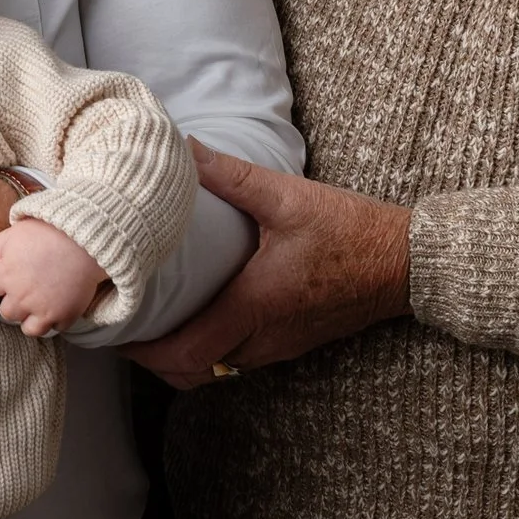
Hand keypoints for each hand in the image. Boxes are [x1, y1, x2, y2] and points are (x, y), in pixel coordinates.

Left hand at [0, 217, 103, 337]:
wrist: (85, 242)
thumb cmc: (50, 232)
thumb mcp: (16, 231)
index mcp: (6, 274)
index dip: (0, 279)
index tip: (11, 273)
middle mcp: (21, 297)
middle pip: (7, 312)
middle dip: (15, 301)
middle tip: (28, 289)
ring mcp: (43, 310)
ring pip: (28, 328)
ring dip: (32, 317)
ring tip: (41, 303)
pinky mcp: (65, 316)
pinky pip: (55, 328)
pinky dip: (56, 320)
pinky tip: (59, 304)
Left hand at [123, 145, 411, 388]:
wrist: (408, 264)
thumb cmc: (352, 231)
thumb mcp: (289, 197)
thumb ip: (232, 175)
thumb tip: (183, 147)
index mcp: (254, 306)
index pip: (183, 353)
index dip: (140, 351)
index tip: (110, 329)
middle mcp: (262, 338)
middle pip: (190, 371)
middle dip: (149, 354)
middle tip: (119, 320)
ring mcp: (279, 346)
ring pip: (213, 368)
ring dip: (178, 352)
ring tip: (149, 317)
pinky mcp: (291, 342)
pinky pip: (236, 359)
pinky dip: (207, 348)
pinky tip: (196, 313)